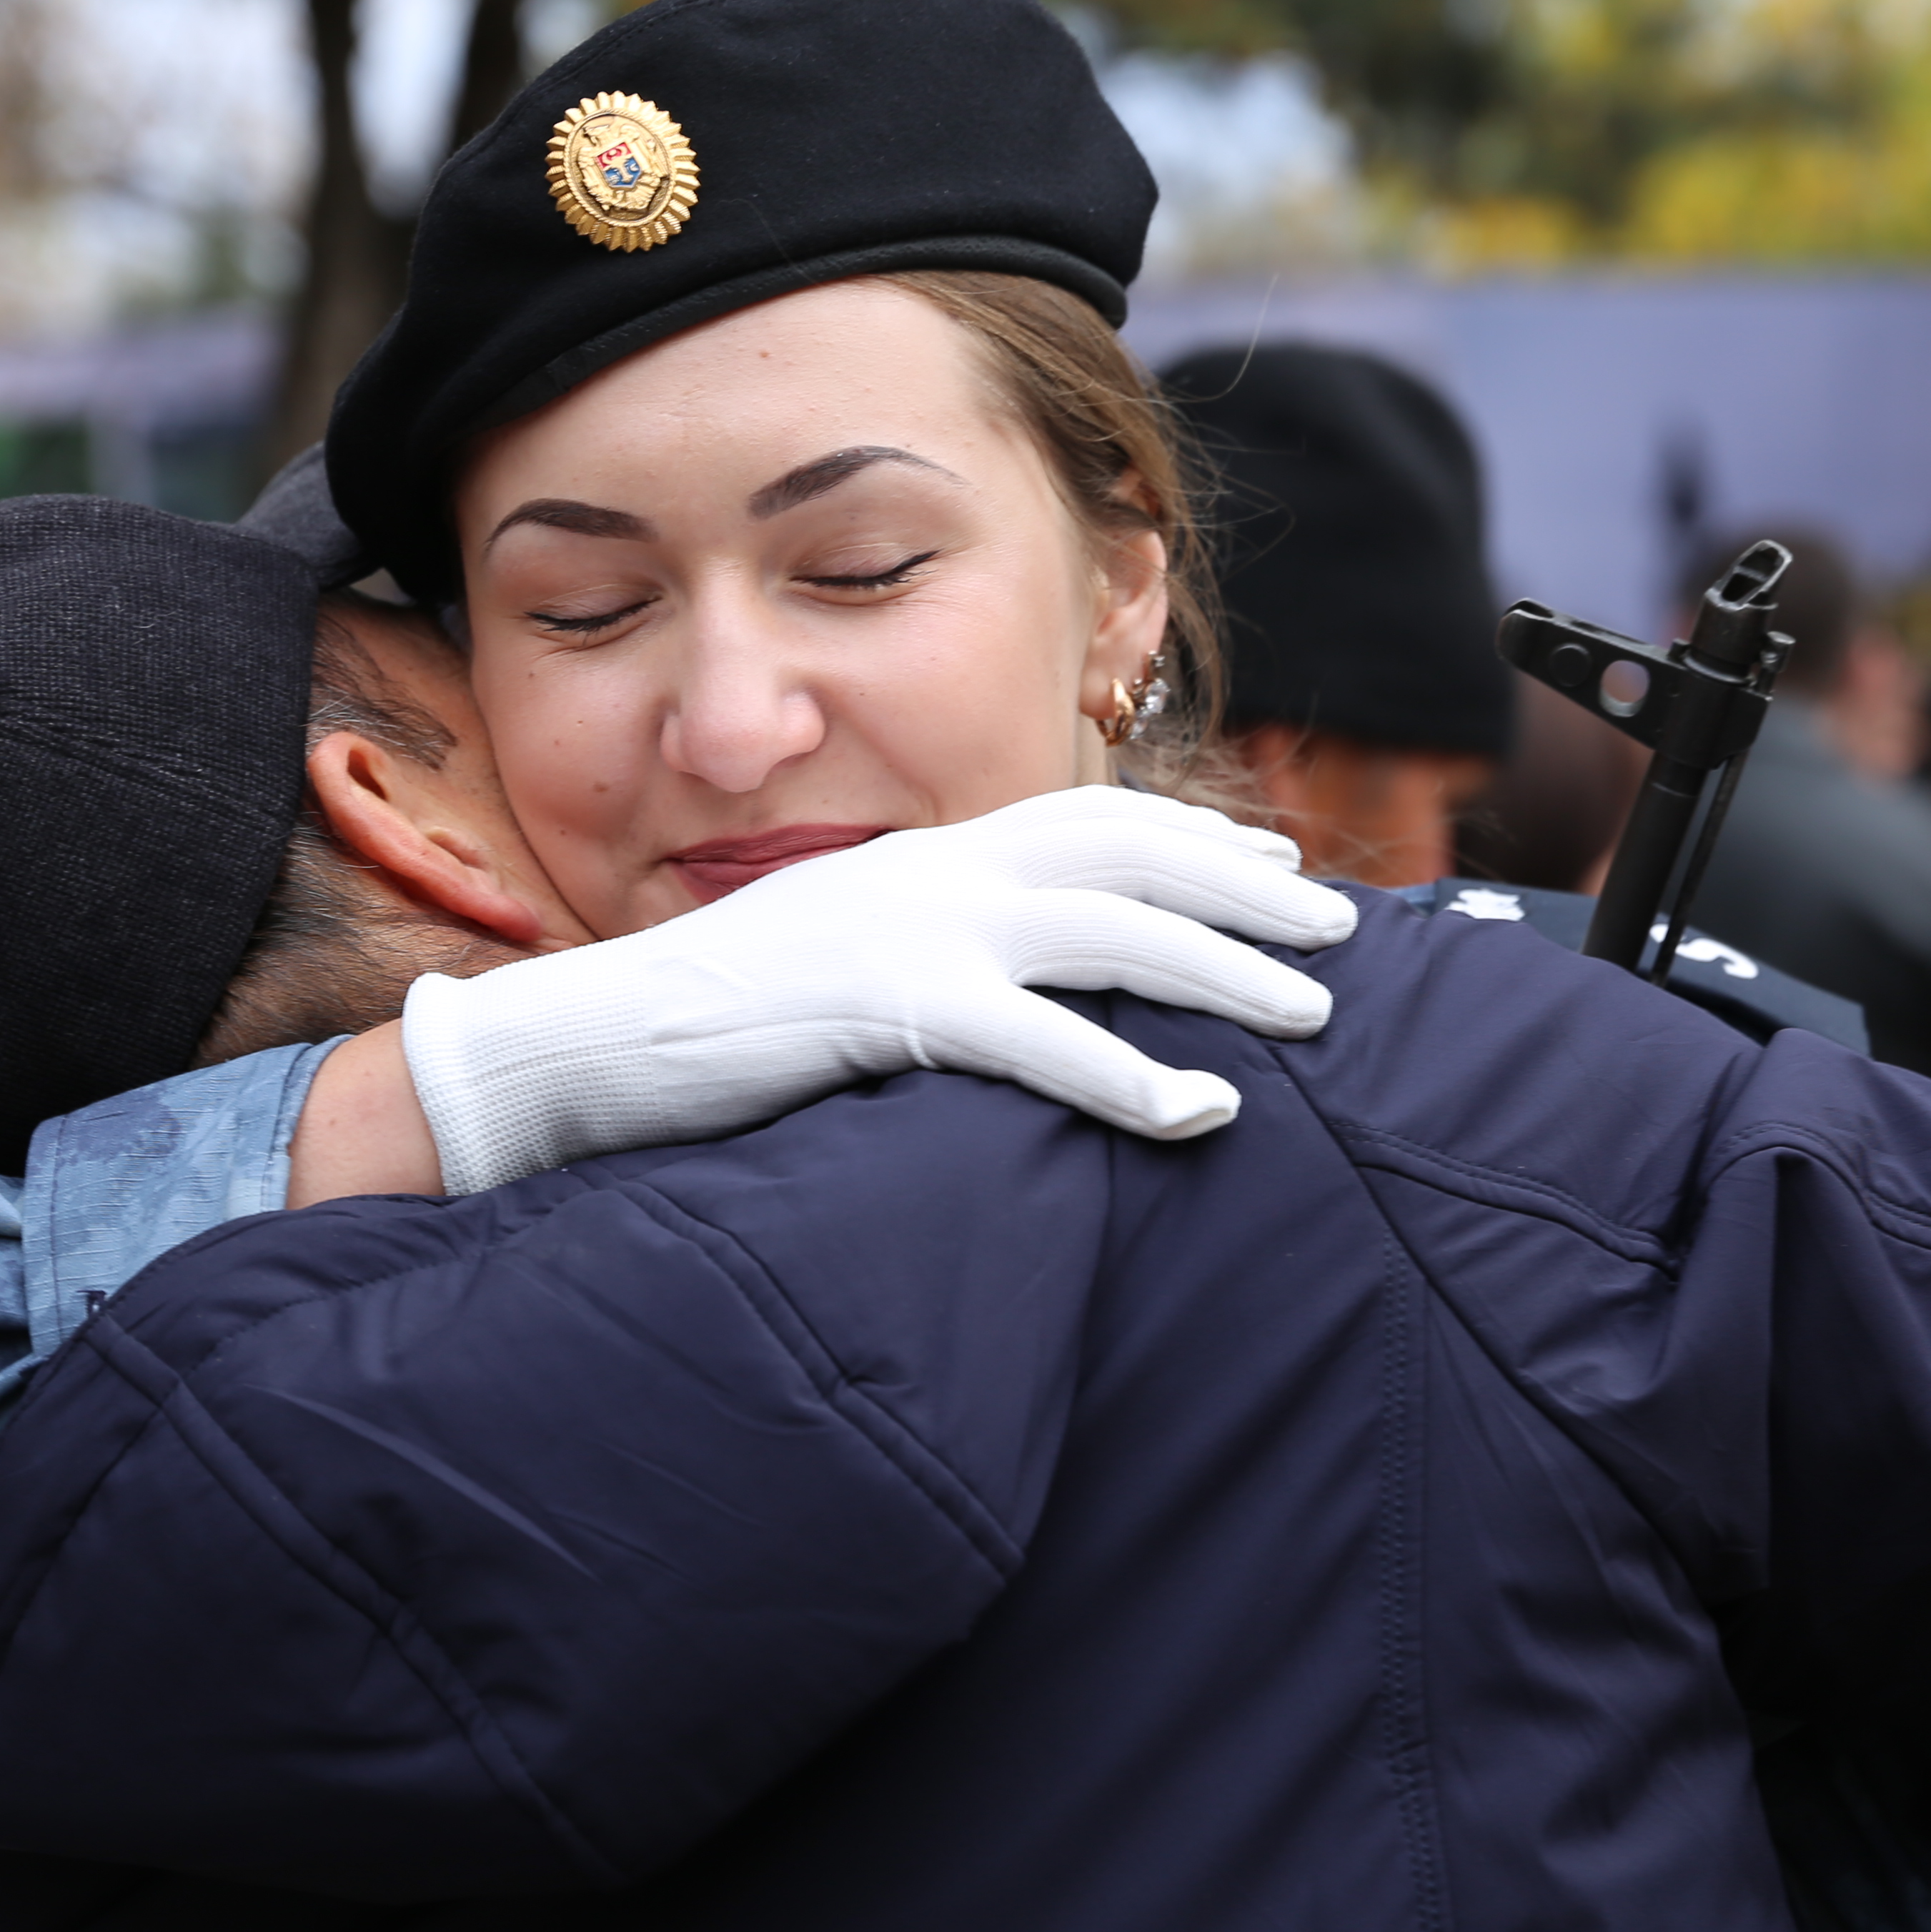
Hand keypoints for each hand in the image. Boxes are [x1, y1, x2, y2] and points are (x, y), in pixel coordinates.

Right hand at [398, 787, 1358, 1191]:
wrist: (586, 1042)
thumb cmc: (708, 1024)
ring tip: (1315, 1016)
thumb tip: (997, 990)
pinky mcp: (890, 1011)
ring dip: (1228, 972)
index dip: (1194, 838)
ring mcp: (914, 935)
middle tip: (1344, 931)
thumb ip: (922, 954)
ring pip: (1114, 935)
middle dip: (1248, 892)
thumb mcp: (835, 961)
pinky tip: (1206, 1111)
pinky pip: (1043, 1042)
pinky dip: (1134, 1077)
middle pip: (1129, 861)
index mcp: (922, 857)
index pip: (1089, 820)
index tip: (1277, 866)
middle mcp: (933, 873)